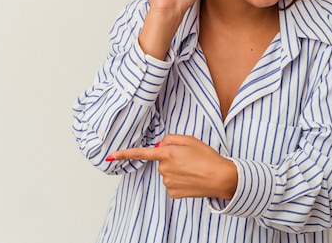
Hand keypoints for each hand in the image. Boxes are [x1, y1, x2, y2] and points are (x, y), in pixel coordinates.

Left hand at [106, 134, 236, 199]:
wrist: (221, 178)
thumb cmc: (208, 157)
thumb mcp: (191, 140)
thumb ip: (172, 139)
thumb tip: (161, 146)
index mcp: (168, 153)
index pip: (142, 153)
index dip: (124, 154)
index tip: (110, 156)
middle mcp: (164, 168)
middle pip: (161, 161)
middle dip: (171, 159)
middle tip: (190, 158)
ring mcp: (168, 182)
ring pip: (167, 173)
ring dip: (177, 170)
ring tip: (193, 169)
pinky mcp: (173, 193)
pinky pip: (172, 184)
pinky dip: (180, 181)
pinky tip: (191, 179)